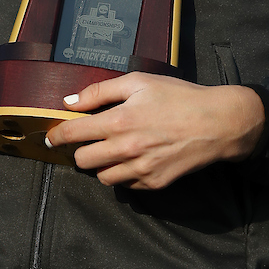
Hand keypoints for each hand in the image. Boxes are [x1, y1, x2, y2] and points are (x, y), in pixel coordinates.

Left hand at [45, 73, 265, 189]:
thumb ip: (100, 92)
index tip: (52, 137)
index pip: (74, 135)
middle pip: (83, 161)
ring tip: (114, 149)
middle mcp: (126, 149)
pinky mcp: (154, 183)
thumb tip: (69, 102)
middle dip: (81, 150)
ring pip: (102, 177)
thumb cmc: (178, 97)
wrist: (217, 123)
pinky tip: (135, 157)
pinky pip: (126, 185)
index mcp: (119, 121)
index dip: (57, 136)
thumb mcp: (139, 83)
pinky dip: (124, 174)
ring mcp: (140, 170)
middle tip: (90, 140)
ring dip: (102, 164)